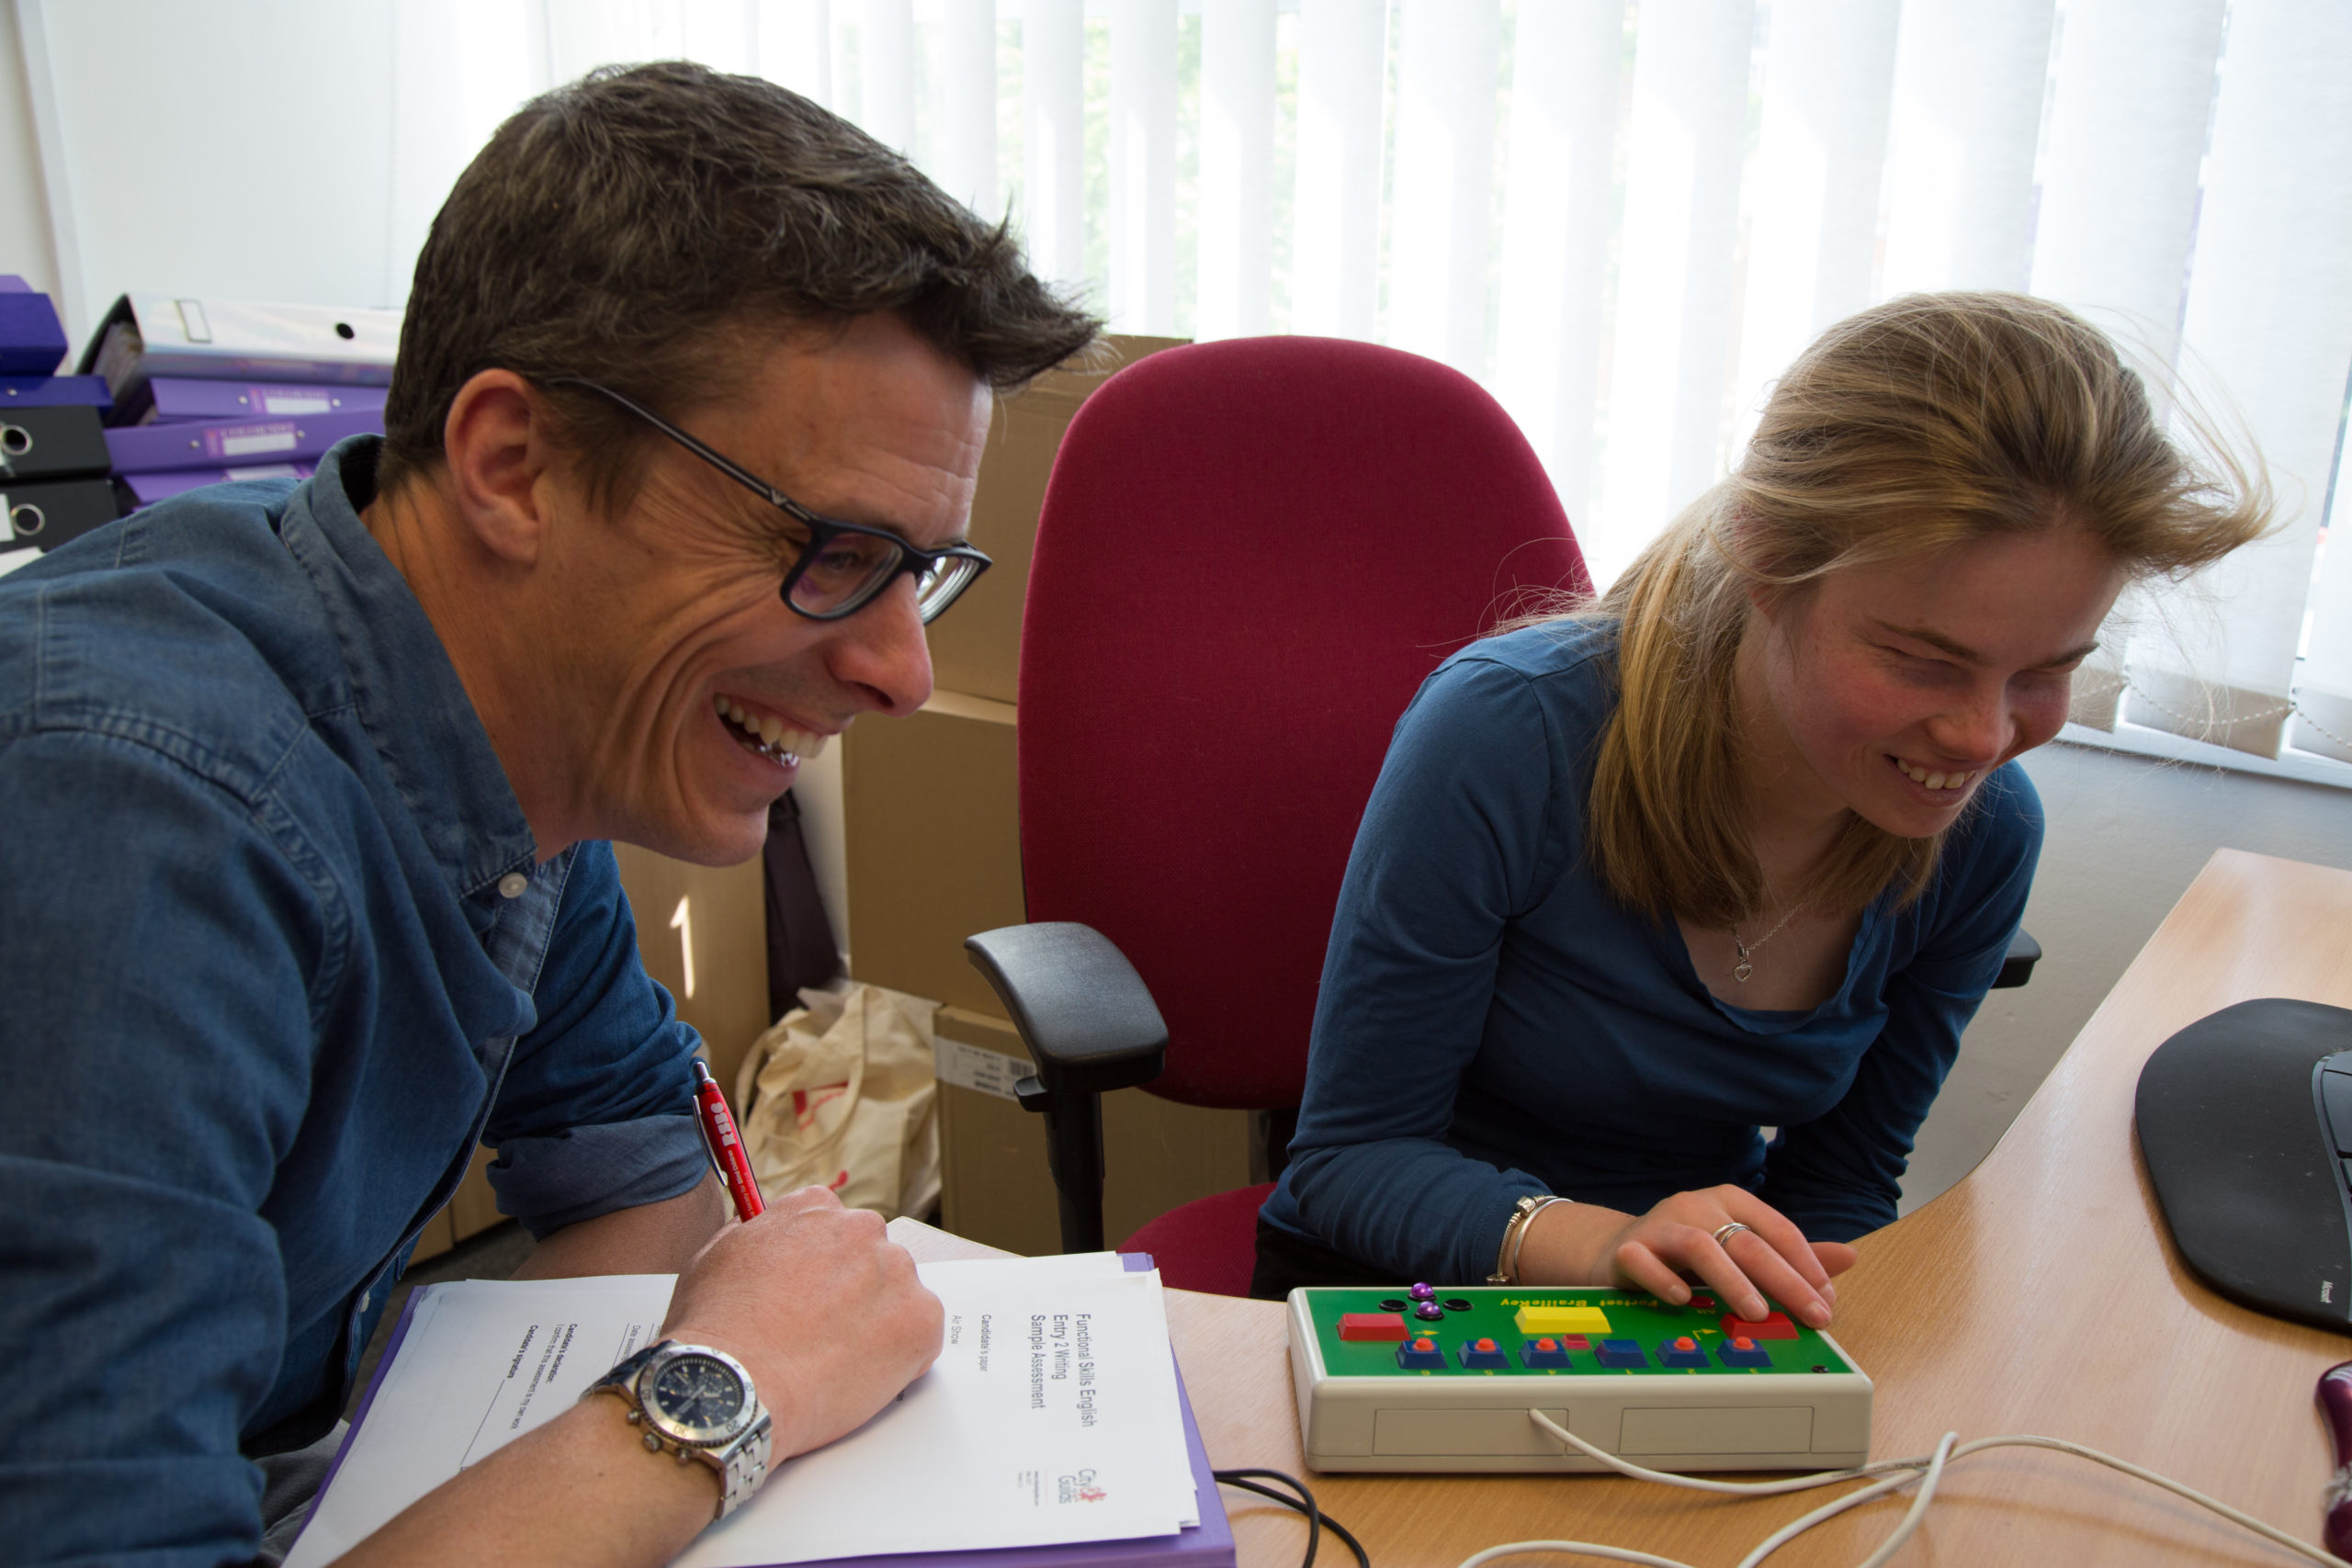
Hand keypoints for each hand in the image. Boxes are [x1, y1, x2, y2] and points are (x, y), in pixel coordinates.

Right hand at [661, 1185, 943, 1457]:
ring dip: (877, 1321)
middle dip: (852, 1290)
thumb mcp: (714, 1258)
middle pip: (870, 1256)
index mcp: (814, 1208)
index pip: (832, 1223)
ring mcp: (896, 1273)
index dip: (820, 1263)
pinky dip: (899, 1355)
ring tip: (834, 1360)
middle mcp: (862, 1229)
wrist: (737, 1387)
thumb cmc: (717, 1330)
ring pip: (897, 1295)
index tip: (810, 1291)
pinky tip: (860, 1374)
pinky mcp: (921, 1320)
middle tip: (822, 1331)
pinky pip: (920, 1334)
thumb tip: (759, 1230)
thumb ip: (749, 1234)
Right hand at [1597, 1186, 1853, 1326]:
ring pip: (1700, 1245)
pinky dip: (1665, 1280)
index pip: (1778, 1228)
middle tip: (1813, 1315)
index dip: (1807, 1265)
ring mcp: (1660, 1226)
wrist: (1616, 1251)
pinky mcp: (1627, 1249)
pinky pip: (1645, 1262)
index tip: (1828, 1301)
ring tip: (1757, 1313)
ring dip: (1733, 1280)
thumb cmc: (1686, 1255)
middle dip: (1786, 1280)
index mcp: (1729, 1201)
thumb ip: (1789, 1257)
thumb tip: (1850, 1256)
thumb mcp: (1739, 1250)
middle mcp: (1697, 1206)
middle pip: (1747, 1240)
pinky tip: (1685, 1301)